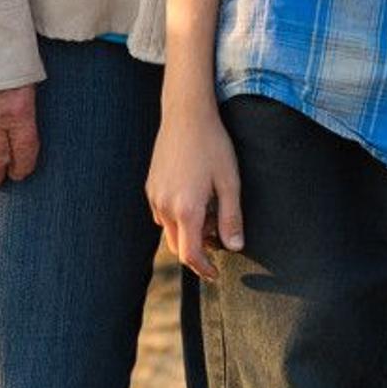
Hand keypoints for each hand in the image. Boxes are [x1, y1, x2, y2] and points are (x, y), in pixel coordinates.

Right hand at [147, 101, 244, 277]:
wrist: (186, 114)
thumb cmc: (212, 145)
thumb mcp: (230, 182)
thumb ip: (232, 217)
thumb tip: (235, 247)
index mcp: (186, 209)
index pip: (190, 255)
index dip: (204, 268)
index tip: (216, 273)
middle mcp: (164, 206)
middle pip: (178, 246)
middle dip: (198, 248)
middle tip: (219, 233)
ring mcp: (154, 196)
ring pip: (170, 229)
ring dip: (189, 231)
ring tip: (211, 207)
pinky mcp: (151, 185)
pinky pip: (163, 213)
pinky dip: (179, 216)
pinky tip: (196, 194)